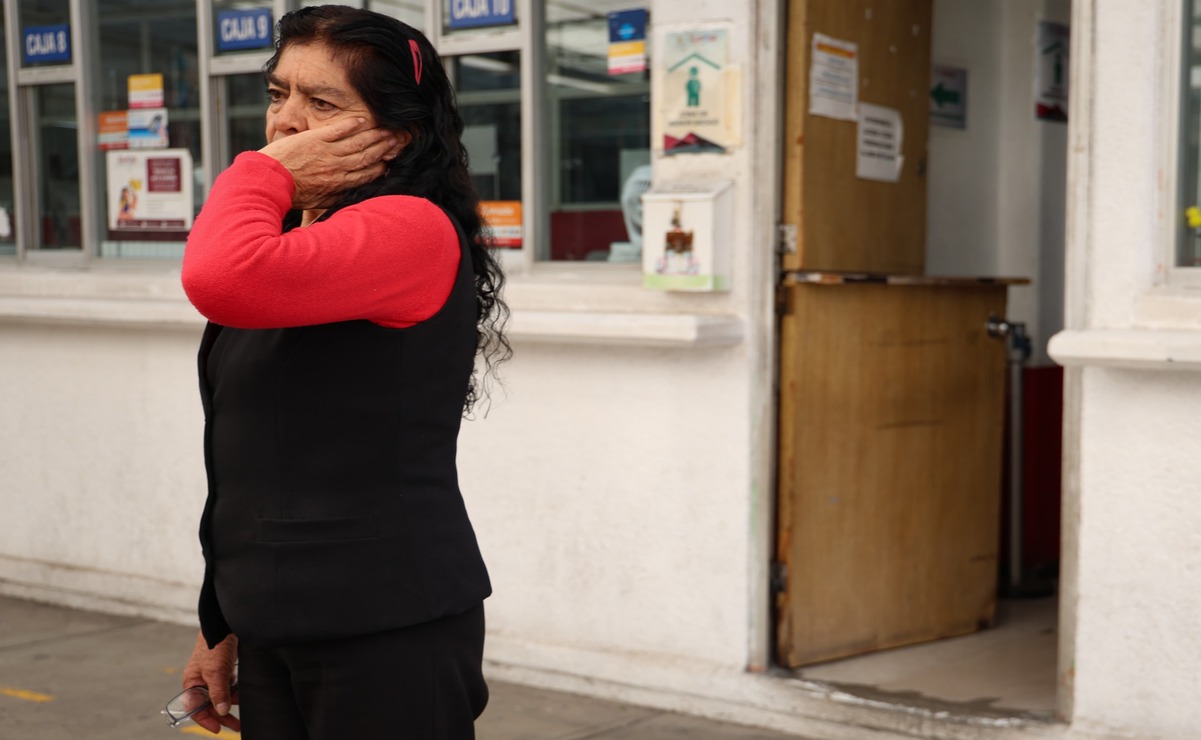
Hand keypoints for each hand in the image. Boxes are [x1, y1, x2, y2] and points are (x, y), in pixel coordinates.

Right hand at [181, 630, 240, 733]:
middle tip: (236, 726)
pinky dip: (234, 692)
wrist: (226, 625)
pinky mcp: (223, 669)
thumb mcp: (216, 672)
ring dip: (230, 703)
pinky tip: (241, 696)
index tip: (218, 729)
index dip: (206, 720)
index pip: (196, 708)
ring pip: (220, 696)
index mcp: (192, 683)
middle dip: (222, 716)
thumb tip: (221, 711)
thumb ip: (218, 693)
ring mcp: (212, 675)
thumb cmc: (214, 646)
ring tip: (241, 711)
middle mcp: (200, 681)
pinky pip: (228, 686)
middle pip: (210, 704)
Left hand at [259, 117, 403, 209]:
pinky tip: (364, 120)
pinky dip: (353, 124)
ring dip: (376, 135)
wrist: (268, 182)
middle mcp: (337, 167)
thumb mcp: (316, 202)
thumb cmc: (290, 194)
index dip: (383, 166)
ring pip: (358, 142)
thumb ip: (334, 197)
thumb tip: (349, 196)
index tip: (393, 160)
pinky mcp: (315, 139)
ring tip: (389, 129)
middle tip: (400, 139)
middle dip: (386, 147)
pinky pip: (339, 130)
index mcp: (339, 184)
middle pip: (368, 156)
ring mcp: (327, 152)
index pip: (367, 174)